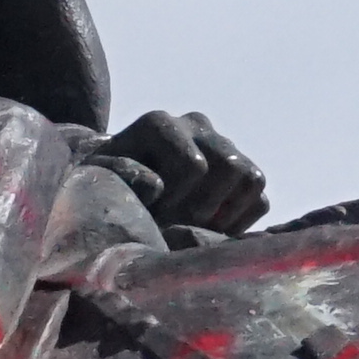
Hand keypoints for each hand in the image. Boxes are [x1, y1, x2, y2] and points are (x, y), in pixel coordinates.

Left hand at [98, 110, 269, 236]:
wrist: (114, 190)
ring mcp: (222, 147)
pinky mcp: (239, 172)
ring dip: (227, 214)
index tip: (153, 220)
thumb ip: (122, 177)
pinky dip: (240, 223)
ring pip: (252, 178)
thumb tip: (157, 185)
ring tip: (194, 231)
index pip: (194, 164)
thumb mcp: (98, 181)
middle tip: (177, 229)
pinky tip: (207, 234)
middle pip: (231, 166)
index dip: (177, 202)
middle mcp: (195, 126)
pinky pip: (259, 199)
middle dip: (205, 208)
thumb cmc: (103, 187)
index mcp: (159, 124)